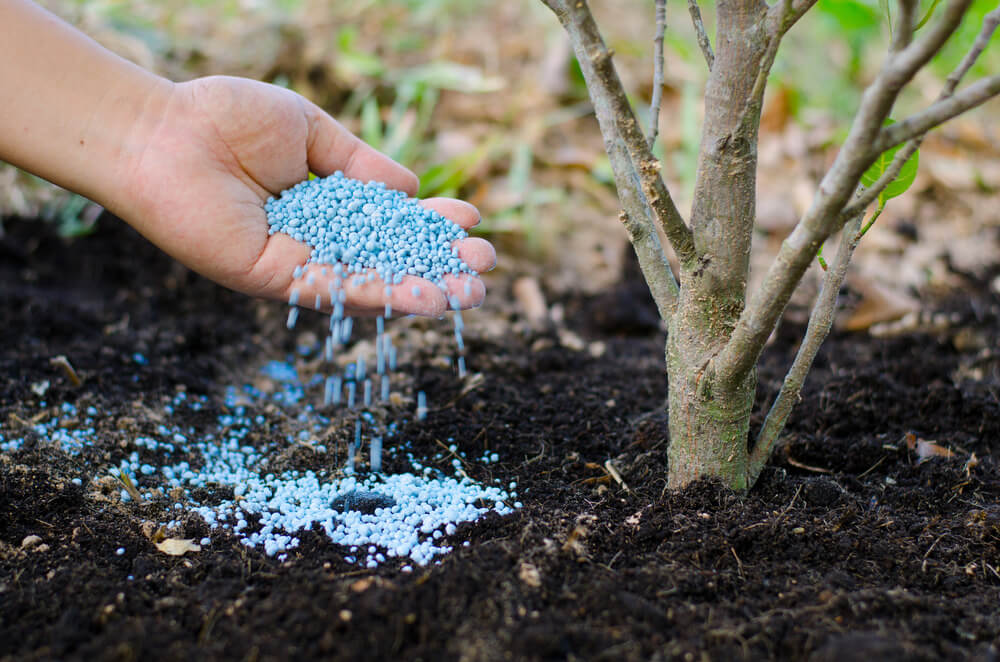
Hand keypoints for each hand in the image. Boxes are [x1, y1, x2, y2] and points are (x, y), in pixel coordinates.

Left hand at [122, 75, 494, 315]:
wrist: (161, 132)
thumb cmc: (227, 119)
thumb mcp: (311, 133)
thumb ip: (361, 164)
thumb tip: (410, 191)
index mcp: (326, 206)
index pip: (391, 223)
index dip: (432, 225)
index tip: (470, 220)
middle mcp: (316, 241)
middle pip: (388, 262)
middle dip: (439, 266)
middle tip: (483, 267)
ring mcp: (297, 264)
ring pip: (371, 285)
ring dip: (424, 291)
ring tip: (472, 291)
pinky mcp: (276, 279)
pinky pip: (337, 291)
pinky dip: (383, 296)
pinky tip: (425, 296)